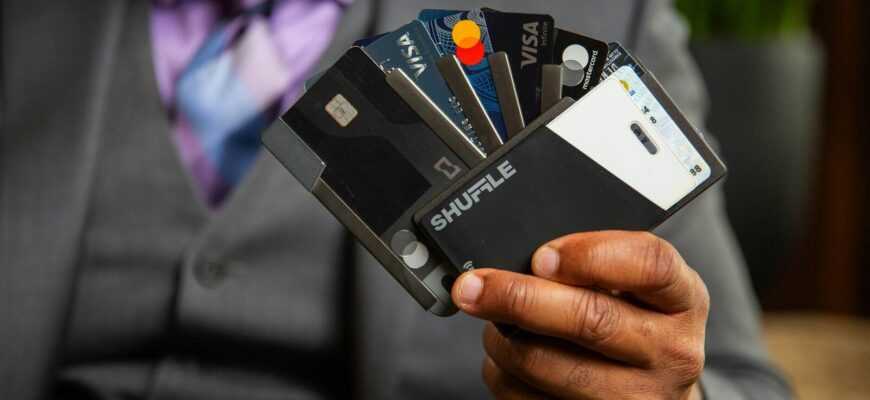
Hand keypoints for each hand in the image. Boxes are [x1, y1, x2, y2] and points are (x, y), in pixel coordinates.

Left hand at [452, 231, 707, 399]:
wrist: (654, 394)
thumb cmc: (634, 325)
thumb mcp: (636, 287)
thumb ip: (593, 266)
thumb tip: (519, 260)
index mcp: (681, 301)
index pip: (649, 264)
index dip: (590, 255)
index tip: (541, 255)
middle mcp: (670, 353)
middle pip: (590, 320)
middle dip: (519, 297)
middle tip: (474, 286)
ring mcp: (637, 399)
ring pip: (549, 365)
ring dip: (503, 340)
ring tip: (495, 324)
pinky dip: (502, 376)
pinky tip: (507, 361)